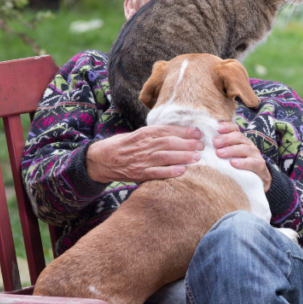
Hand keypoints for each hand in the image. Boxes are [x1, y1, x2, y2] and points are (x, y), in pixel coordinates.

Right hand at [86, 125, 203, 182]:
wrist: (101, 159)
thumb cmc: (123, 146)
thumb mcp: (137, 135)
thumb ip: (154, 134)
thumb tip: (177, 132)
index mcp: (143, 133)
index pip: (166, 130)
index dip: (183, 131)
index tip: (197, 132)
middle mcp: (143, 145)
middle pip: (168, 142)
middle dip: (187, 143)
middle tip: (201, 145)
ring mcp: (141, 160)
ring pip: (165, 156)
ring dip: (183, 156)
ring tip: (196, 157)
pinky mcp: (139, 173)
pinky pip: (156, 172)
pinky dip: (170, 172)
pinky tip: (182, 171)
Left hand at [213, 122, 271, 191]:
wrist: (258, 181)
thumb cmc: (237, 168)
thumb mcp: (227, 157)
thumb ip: (218, 150)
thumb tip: (200, 145)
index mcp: (240, 141)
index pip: (234, 128)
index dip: (226, 126)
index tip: (217, 128)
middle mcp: (248, 145)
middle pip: (238, 137)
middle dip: (225, 139)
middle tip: (214, 143)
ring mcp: (255, 155)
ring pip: (244, 148)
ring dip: (231, 150)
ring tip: (220, 153)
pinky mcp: (260, 166)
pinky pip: (252, 162)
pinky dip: (243, 162)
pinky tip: (233, 163)